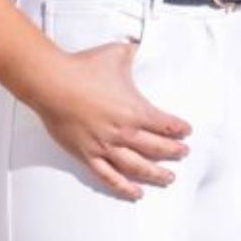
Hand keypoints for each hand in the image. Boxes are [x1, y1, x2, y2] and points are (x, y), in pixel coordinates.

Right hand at [33, 39, 192, 199]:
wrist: (53, 82)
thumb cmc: (83, 67)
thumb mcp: (116, 53)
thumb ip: (132, 52)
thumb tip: (138, 46)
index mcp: (135, 109)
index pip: (165, 124)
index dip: (179, 129)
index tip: (187, 132)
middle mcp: (124, 132)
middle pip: (157, 148)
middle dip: (174, 152)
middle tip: (184, 154)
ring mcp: (106, 147)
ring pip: (138, 167)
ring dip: (156, 174)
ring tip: (169, 179)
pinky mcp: (88, 155)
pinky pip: (109, 177)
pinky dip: (124, 187)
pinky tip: (135, 193)